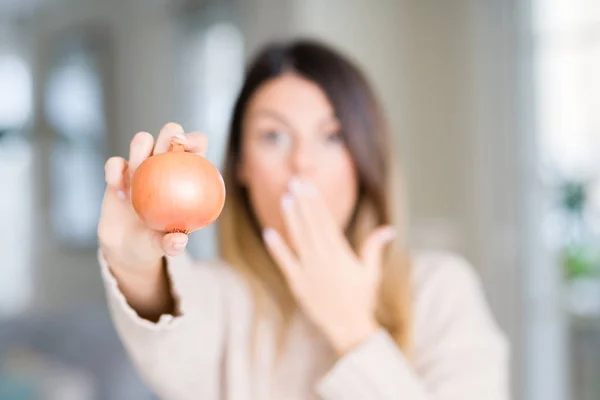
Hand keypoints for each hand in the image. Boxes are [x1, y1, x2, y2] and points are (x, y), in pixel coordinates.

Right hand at [98, 123, 207, 275]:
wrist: (127, 245)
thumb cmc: (155, 241)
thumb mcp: (165, 245)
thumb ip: (171, 243)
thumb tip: (178, 242)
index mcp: (186, 173)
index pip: (197, 145)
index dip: (196, 140)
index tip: (188, 150)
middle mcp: (165, 162)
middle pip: (171, 132)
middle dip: (169, 134)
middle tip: (163, 153)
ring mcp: (141, 163)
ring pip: (142, 140)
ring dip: (140, 154)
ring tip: (136, 180)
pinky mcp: (119, 171)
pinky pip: (115, 162)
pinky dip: (115, 174)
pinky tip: (119, 193)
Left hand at [263, 178, 395, 354]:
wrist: (348, 327)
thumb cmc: (361, 299)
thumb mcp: (371, 272)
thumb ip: (374, 248)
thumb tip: (389, 228)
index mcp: (340, 254)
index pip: (326, 221)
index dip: (316, 202)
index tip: (309, 186)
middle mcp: (324, 259)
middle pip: (311, 225)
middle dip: (302, 203)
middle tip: (294, 182)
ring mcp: (309, 271)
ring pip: (298, 239)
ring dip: (291, 218)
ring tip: (285, 198)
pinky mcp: (297, 284)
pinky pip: (285, 262)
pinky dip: (277, 248)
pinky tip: (269, 232)